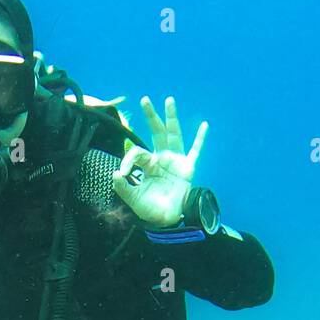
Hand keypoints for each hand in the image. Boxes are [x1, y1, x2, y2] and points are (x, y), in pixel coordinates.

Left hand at [112, 96, 207, 227]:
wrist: (167, 220)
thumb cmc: (150, 208)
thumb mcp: (133, 199)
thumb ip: (123, 187)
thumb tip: (115, 174)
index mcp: (147, 164)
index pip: (137, 152)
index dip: (128, 159)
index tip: (122, 172)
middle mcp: (161, 158)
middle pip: (156, 132)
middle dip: (151, 116)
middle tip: (144, 99)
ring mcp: (175, 161)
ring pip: (173, 134)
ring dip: (171, 117)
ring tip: (169, 100)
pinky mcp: (188, 167)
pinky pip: (195, 151)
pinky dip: (200, 139)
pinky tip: (204, 125)